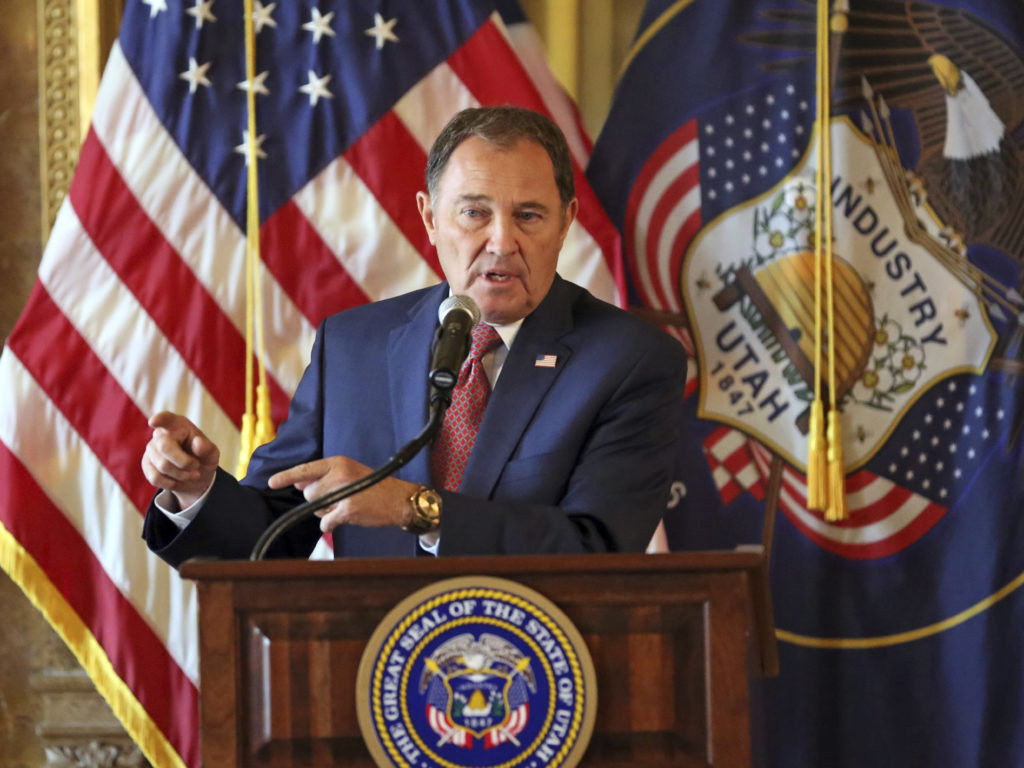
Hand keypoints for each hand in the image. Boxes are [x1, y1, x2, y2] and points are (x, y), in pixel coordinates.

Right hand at [141, 412, 219, 508]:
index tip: (154, 421)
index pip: (167, 419)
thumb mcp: (212, 454)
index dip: (160, 419)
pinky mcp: (146, 464)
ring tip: (191, 474)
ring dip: (181, 475)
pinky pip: (155, 478)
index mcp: (178, 425)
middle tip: (196, 466)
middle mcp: (161, 434)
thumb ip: (207, 448)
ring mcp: (151, 449)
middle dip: (184, 462)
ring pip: (162, 465)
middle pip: (165, 447)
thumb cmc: (203, 458)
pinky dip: (170, 483)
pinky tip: (177, 480)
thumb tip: (198, 443)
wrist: (195, 476)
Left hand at [268, 456, 419, 532]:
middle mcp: (339, 474)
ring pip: (315, 507)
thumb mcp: (349, 472)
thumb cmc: (373, 486)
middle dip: (316, 499)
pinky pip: (326, 521)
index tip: (271, 482)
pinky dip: (331, 523)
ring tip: (344, 505)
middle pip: (308, 492)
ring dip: (324, 511)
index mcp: (338, 462)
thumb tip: (298, 483)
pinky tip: (344, 518)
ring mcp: (344, 492)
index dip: (286, 476)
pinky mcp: (348, 509)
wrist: (398, 499)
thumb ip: (324, 476)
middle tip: (335, 499)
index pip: (306, 469)